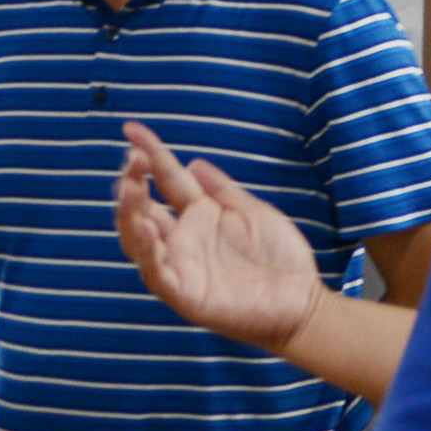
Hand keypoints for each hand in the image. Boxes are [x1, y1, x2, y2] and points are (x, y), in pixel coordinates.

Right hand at [115, 121, 325, 351]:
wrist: (302, 301)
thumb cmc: (280, 258)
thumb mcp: (252, 211)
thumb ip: (221, 190)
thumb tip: (193, 162)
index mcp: (197, 216)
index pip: (166, 179)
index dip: (150, 154)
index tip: (131, 129)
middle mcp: (182, 240)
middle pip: (142, 210)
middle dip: (132, 185)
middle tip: (132, 162)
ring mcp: (180, 267)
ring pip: (139, 241)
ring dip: (129, 215)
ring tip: (129, 189)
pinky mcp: (185, 295)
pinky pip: (157, 274)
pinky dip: (147, 253)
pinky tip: (146, 229)